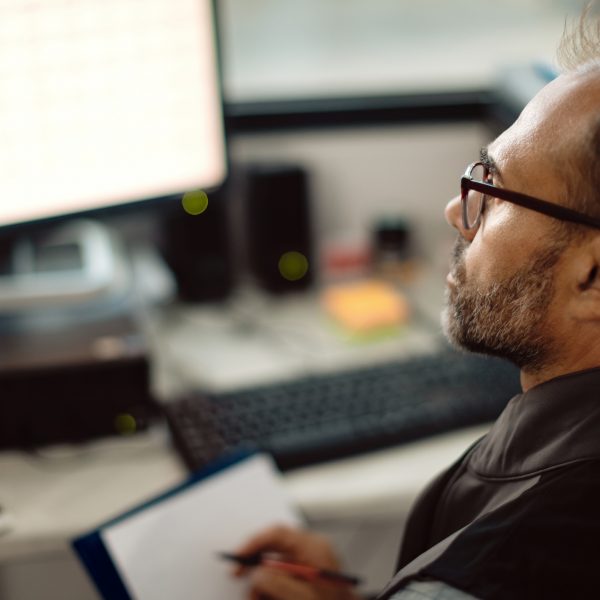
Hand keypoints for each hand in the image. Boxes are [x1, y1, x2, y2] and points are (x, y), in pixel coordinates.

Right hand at [233, 525, 360, 599]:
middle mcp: (313, 549)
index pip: (278, 534)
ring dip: (263, 583)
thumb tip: (255, 572)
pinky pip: (284, 575)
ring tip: (257, 599)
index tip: (237, 557)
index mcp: (314, 547)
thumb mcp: (303, 597)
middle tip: (238, 578)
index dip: (253, 543)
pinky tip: (268, 597)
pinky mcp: (310, 575)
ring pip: (276, 565)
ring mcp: (312, 561)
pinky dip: (273, 588)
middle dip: (256, 567)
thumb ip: (277, 582)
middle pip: (275, 547)